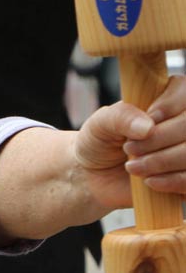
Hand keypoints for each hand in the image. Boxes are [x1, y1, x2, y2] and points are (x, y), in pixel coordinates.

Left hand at [74, 75, 185, 212]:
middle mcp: (181, 122)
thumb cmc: (99, 142)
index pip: (183, 90)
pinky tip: (149, 181)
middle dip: (159, 138)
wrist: (95, 176)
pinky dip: (172, 181)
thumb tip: (148, 127)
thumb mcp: (100, 124)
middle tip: (129, 148)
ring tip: (132, 166)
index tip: (149, 118)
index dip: (169, 105)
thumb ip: (121, 116)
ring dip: (162, 161)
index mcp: (164, 98)